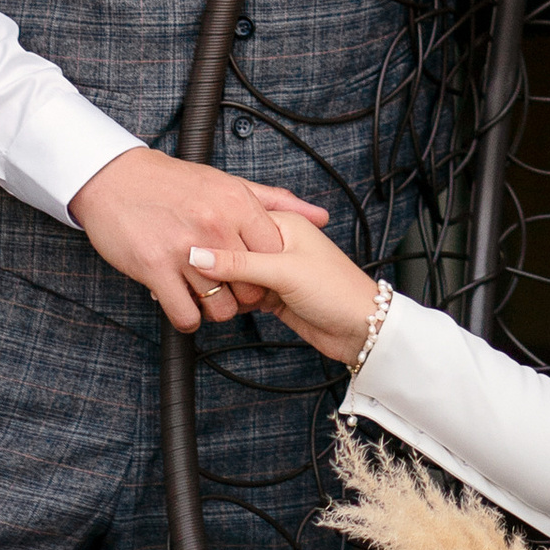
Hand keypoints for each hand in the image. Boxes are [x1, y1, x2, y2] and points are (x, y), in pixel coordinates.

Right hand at [67, 151, 330, 332]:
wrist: (115, 179)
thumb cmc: (173, 182)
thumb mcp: (229, 183)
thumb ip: (276, 202)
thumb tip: (321, 215)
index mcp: (236, 204)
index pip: (273, 255)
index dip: (268, 271)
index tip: (256, 272)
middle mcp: (215, 226)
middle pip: (251, 290)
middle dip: (243, 297)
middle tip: (229, 288)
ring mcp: (184, 250)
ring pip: (221, 309)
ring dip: (215, 310)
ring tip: (204, 295)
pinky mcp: (155, 269)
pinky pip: (185, 316)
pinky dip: (188, 318)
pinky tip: (183, 304)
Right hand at [186, 206, 382, 359]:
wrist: (361, 328)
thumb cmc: (336, 289)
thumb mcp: (285, 271)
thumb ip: (240, 263)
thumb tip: (198, 255)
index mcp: (283, 222)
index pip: (236, 221)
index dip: (214, 238)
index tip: (189, 252)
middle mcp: (275, 242)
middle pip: (231, 249)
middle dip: (217, 268)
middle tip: (202, 281)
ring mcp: (273, 270)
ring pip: (234, 274)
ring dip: (223, 288)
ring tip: (212, 298)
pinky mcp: (270, 295)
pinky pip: (240, 294)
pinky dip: (231, 301)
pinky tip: (218, 308)